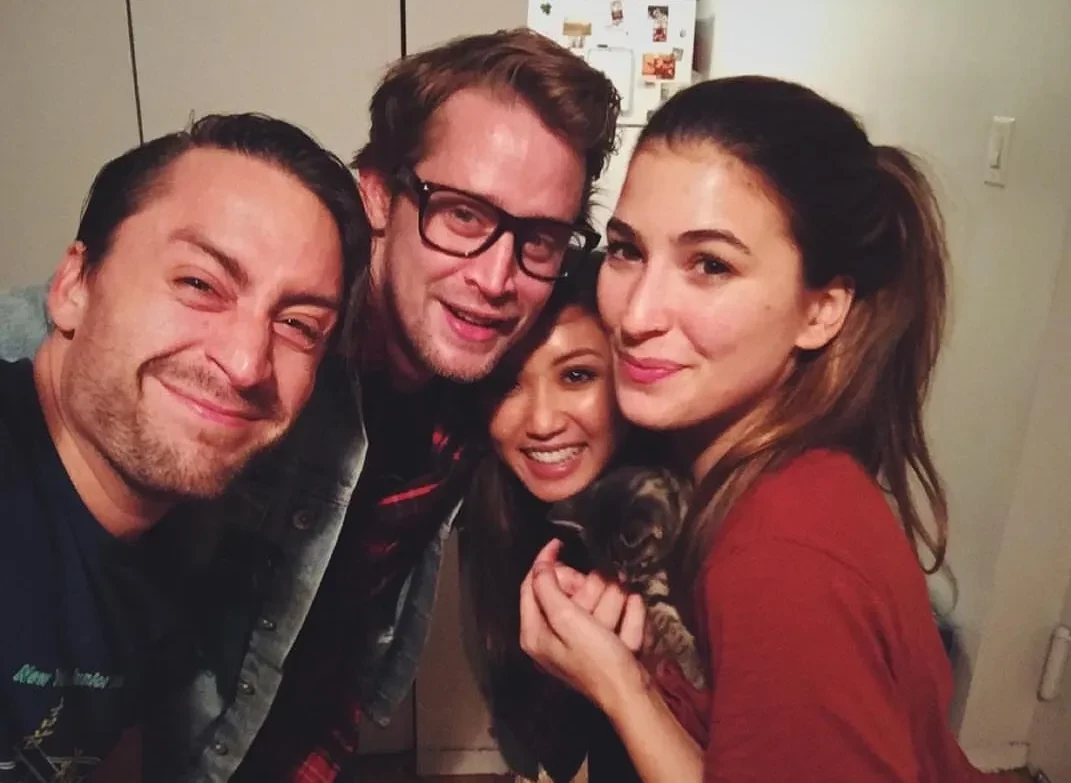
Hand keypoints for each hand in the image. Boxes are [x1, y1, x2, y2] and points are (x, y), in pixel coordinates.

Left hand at [520, 539, 647, 716]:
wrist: (632, 695)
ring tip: (622, 612)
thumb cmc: (597, 660)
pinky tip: (631, 623)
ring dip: (611, 602)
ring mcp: (577, 641)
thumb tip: (541, 564)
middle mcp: (550, 637)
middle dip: (589, 587)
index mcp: (534, 633)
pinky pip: (612, 618)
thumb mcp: (568, 620)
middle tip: (606, 586)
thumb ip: (548, 589)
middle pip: (565, 592)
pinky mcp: (600, 644)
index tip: (559, 543)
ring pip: (593, 602)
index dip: (544, 562)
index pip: (531, 586)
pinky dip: (624, 617)